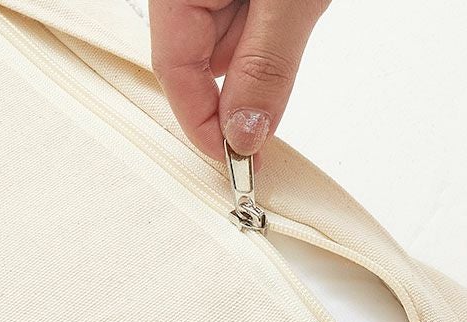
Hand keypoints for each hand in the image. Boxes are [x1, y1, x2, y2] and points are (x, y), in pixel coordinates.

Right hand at [149, 0, 329, 161]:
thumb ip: (264, 66)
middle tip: (277, 108)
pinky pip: (242, 19)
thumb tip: (244, 132)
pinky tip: (289, 9)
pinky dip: (268, 28)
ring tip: (292, 15)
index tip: (237, 161)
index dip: (204, 125)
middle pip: (198, 62)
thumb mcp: (287, 3)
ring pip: (226, 42)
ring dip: (262, 51)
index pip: (174, 72)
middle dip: (242, 89)